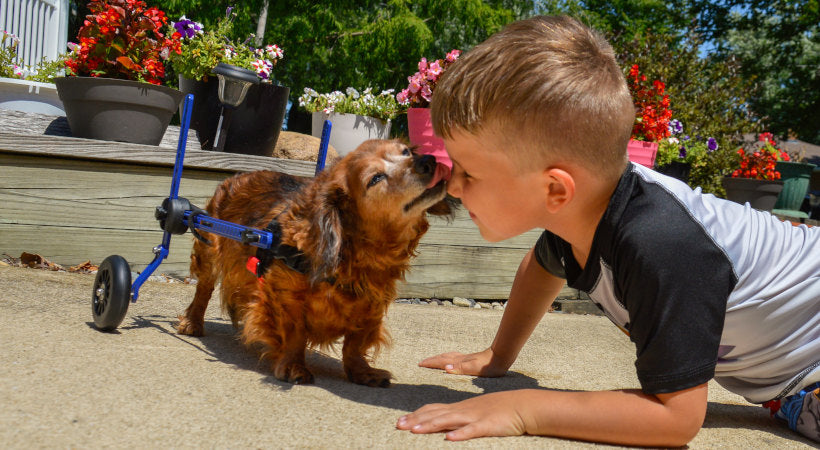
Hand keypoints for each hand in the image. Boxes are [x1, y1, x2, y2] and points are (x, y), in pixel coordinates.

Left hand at [396, 391, 527, 440]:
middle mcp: (463, 410)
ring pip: (449, 420)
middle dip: (416, 420)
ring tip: (414, 431)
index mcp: (460, 408)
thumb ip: (460, 418)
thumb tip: (444, 427)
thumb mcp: (476, 412)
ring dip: (430, 425)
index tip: (400, 421)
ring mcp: (475, 417)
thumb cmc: (499, 410)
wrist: (523, 405)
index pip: (433, 409)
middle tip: (398, 425)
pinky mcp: (487, 425)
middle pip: (435, 414)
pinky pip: (472, 430)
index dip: (416, 415)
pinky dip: (460, 434)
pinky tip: (448, 439)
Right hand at [418, 348, 507, 376]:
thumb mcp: (474, 369)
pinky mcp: (470, 359)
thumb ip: (460, 368)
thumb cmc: (489, 366)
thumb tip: (445, 368)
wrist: (501, 357)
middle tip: (422, 362)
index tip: (420, 364)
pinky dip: (448, 358)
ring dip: (439, 358)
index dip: (431, 363)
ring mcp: (465, 358)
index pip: (441, 362)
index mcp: (459, 362)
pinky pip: (454, 357)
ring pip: (448, 357)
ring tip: (433, 360)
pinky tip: (452, 360)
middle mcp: (460, 359)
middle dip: (432, 360)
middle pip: (443, 358)